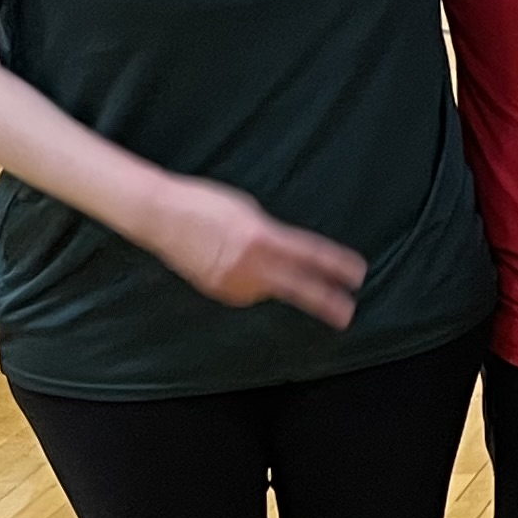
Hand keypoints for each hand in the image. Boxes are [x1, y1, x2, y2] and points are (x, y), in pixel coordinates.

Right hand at [144, 176, 365, 324]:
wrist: (160, 216)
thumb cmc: (207, 203)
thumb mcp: (249, 211)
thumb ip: (271, 235)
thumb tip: (286, 254)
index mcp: (262, 237)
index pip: (309, 255)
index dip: (335, 266)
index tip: (357, 274)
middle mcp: (250, 264)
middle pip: (297, 287)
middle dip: (325, 301)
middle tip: (347, 314)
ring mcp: (232, 281)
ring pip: (267, 289)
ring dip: (270, 279)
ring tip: (242, 252)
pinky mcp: (218, 291)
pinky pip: (245, 290)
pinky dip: (247, 280)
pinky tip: (231, 263)